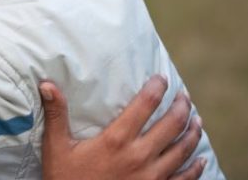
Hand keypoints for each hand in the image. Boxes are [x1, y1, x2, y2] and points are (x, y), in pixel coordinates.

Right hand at [40, 75, 204, 179]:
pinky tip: (200, 158)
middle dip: (181, 107)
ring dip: (193, 132)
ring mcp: (152, 177)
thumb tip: (47, 83)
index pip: (144, 105)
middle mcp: (139, 156)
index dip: (156, 88)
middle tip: (183, 96)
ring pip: (183, 150)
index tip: (162, 78)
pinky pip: (185, 178)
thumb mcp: (56, 147)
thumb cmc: (65, 179)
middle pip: (171, 125)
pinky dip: (195, 167)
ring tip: (196, 119)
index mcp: (116, 140)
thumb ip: (56, 115)